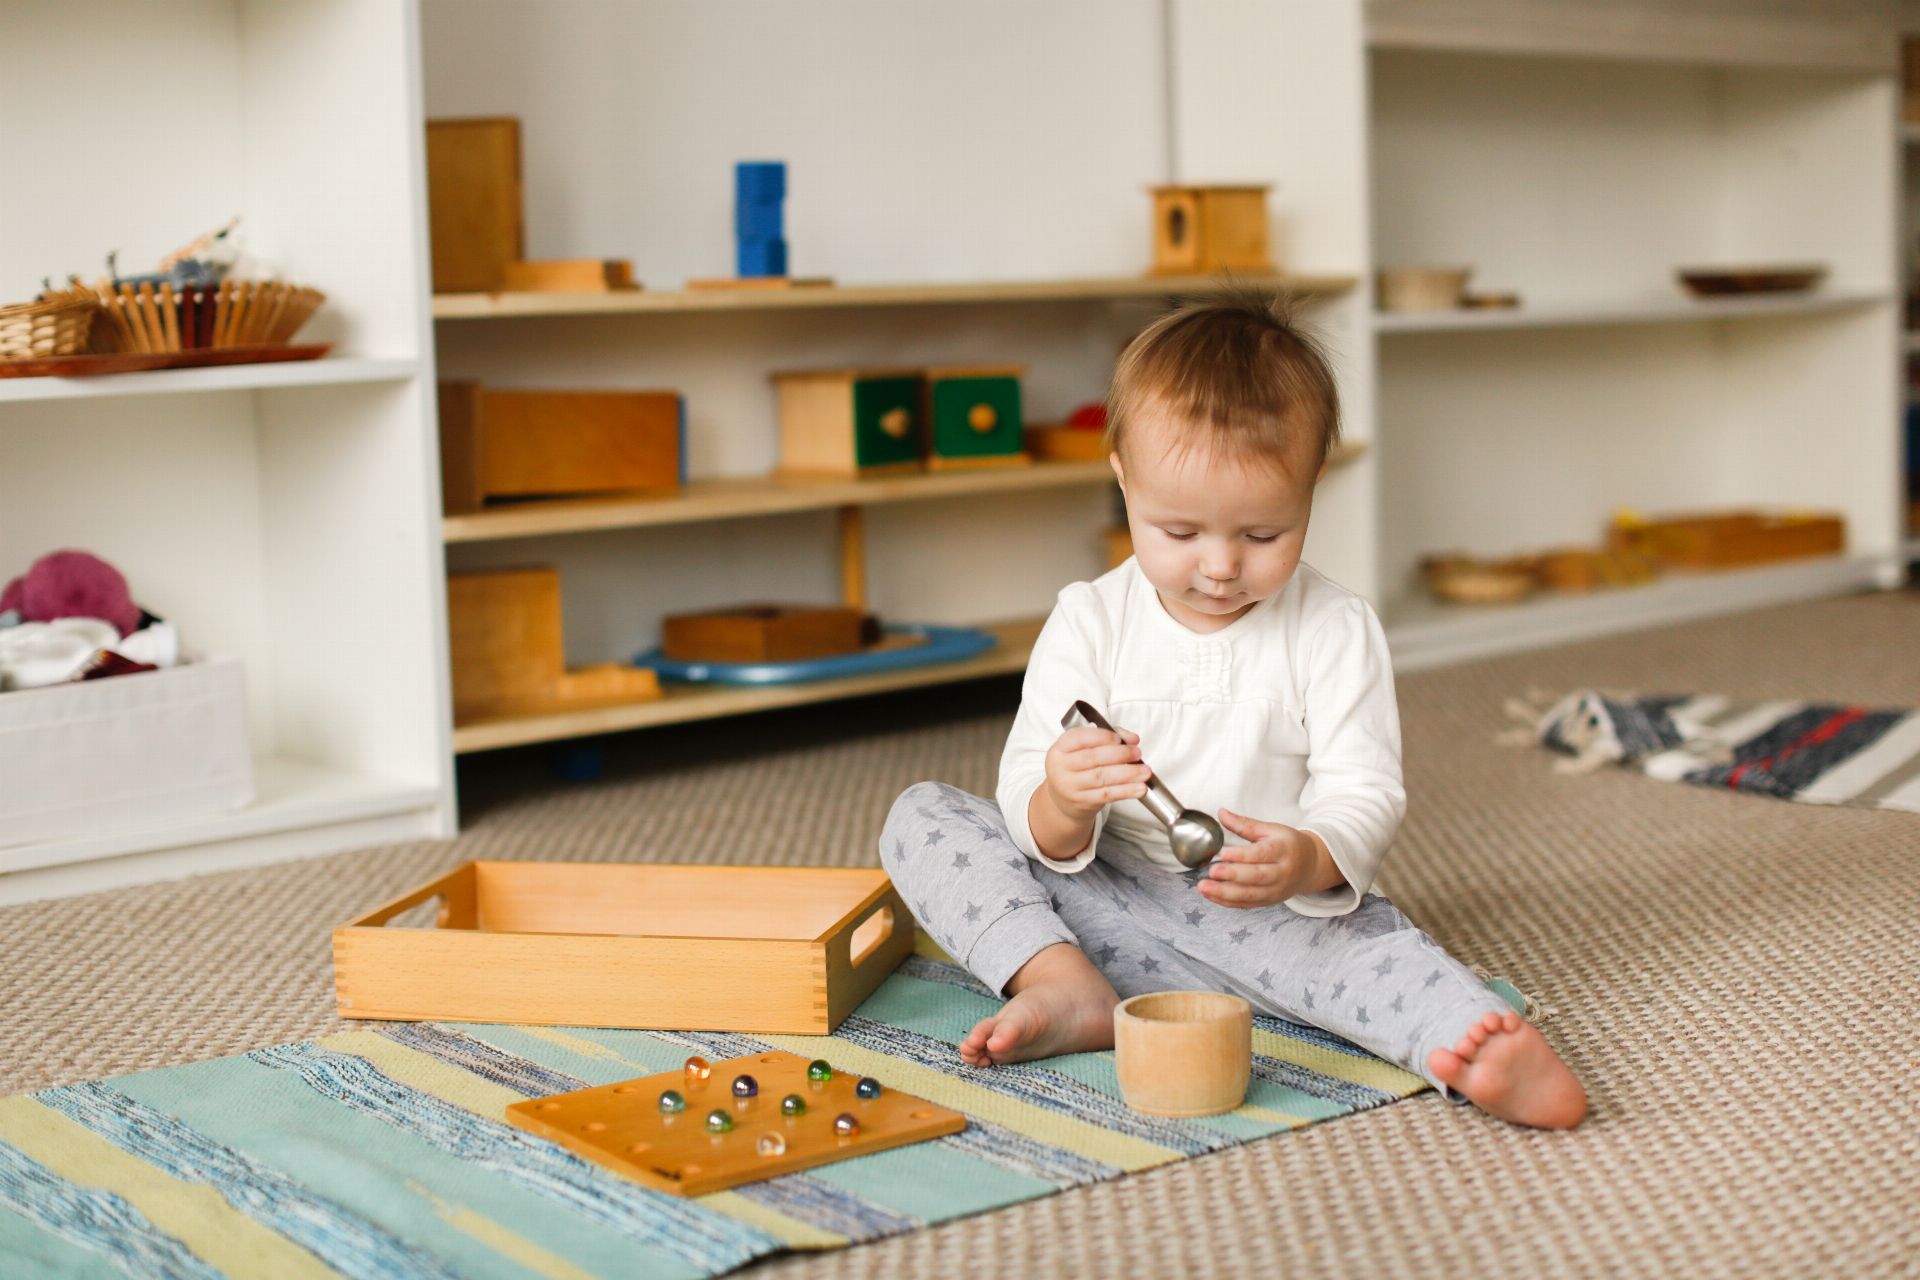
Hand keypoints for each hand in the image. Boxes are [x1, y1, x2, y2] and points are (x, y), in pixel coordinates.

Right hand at [1043, 725, 1150, 823]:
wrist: (1063, 798)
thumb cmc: (1077, 767)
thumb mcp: (1084, 748)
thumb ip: (1109, 737)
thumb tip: (1132, 738)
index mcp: (1060, 749)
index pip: (1080, 738)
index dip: (1101, 737)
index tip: (1119, 738)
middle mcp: (1062, 767)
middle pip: (1093, 758)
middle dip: (1119, 754)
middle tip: (1137, 753)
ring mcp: (1070, 786)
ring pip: (1102, 777)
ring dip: (1127, 773)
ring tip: (1144, 771)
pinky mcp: (1082, 802)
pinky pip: (1107, 795)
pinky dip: (1126, 791)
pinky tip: (1139, 787)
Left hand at [1199, 810, 1340, 908]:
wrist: (1311, 866)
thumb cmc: (1288, 845)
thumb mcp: (1270, 829)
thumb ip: (1245, 824)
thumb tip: (1221, 812)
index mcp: (1283, 850)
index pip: (1262, 854)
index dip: (1242, 855)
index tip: (1224, 853)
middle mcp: (1281, 873)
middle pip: (1257, 877)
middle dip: (1232, 875)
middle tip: (1211, 871)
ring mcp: (1276, 890)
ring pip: (1250, 895)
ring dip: (1225, 893)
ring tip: (1203, 887)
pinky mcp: (1268, 901)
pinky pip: (1247, 904)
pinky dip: (1227, 902)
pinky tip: (1210, 895)